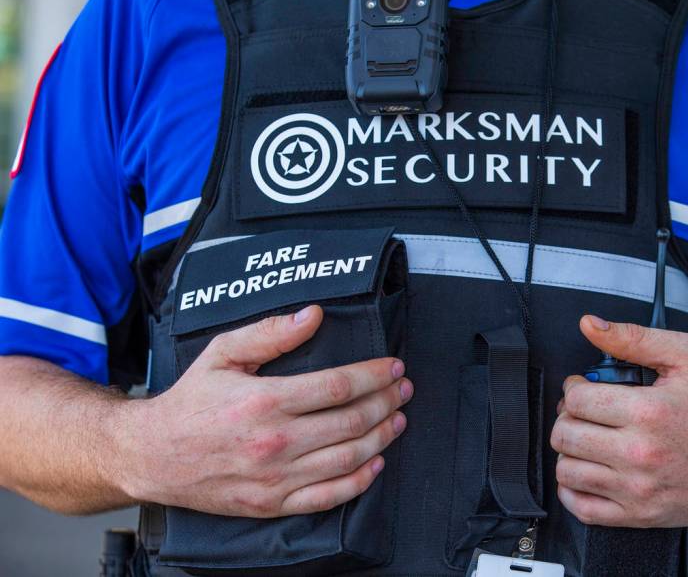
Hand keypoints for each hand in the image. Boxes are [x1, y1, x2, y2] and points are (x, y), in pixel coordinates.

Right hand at [120, 305, 412, 517]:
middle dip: (387, 402)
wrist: (152, 455)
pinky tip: (376, 463)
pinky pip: (328, 497)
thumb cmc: (191, 401)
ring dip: (382, 437)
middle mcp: (275, 441)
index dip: (375, 376)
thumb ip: (270, 334)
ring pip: (348, 458)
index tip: (394, 367)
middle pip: (352, 421)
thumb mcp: (222, 353)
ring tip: (398, 419)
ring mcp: (275, 477)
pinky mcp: (272, 504)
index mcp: (266, 400)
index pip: (339, 386)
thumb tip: (313, 315)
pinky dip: (360, 481)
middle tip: (403, 389)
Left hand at [550, 315, 687, 527]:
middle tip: (583, 414)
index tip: (582, 389)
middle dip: (567, 418)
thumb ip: (631, 338)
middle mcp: (641, 453)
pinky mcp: (643, 515)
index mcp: (648, 412)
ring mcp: (640, 489)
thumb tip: (590, 325)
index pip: (576, 400)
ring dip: (569, 453)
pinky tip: (587, 472)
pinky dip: (573, 491)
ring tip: (586, 441)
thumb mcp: (683, 355)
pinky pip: (584, 510)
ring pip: (568, 471)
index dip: (573, 389)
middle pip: (566, 435)